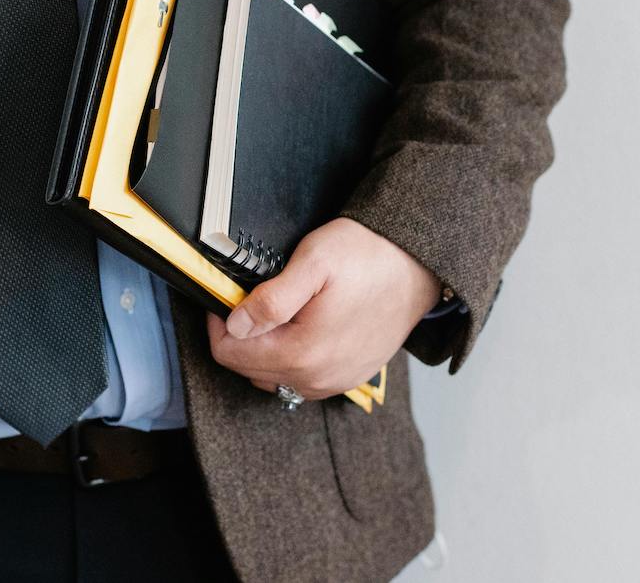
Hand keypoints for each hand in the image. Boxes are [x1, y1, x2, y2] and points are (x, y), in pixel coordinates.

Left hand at [207, 217, 441, 400]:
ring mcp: (335, 382)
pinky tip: (301, 327)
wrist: (419, 264)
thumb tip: (235, 325)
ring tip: (279, 311)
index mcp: (302, 354)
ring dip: (265, 348)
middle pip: (249, 368)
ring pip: (273, 376)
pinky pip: (301, 378)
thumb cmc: (369, 257)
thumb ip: (270, 299)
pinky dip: (290, 357)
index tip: (229, 296)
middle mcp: (317, 379)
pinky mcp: (349, 377)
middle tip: (254, 298)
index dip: (220, 322)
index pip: (229, 354)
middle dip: (242, 335)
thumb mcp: (313, 263)